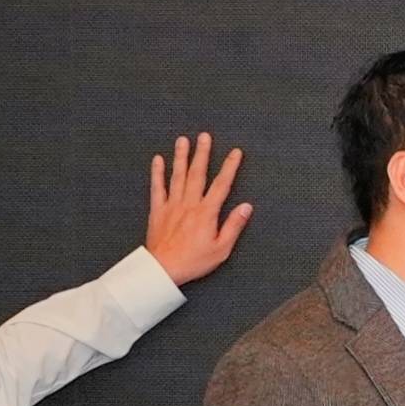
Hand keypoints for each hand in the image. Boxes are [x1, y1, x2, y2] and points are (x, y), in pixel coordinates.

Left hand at [143, 134, 253, 282]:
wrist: (163, 269)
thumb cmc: (194, 261)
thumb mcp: (221, 248)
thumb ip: (234, 225)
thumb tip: (246, 207)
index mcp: (207, 212)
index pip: (222, 184)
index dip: (230, 167)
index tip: (235, 152)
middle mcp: (189, 204)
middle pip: (197, 174)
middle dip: (202, 153)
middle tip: (204, 136)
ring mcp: (172, 205)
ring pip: (177, 176)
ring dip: (181, 157)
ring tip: (183, 140)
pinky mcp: (158, 210)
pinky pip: (157, 188)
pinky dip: (157, 173)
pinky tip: (158, 160)